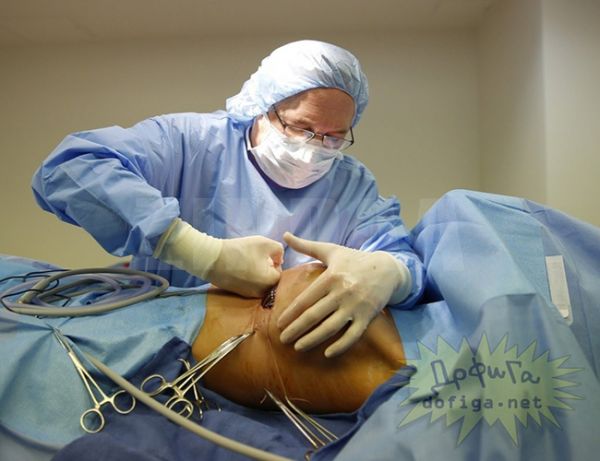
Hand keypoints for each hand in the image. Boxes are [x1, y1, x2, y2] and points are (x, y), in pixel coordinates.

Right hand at [209, 235, 283, 296]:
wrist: (212, 260)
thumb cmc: (240, 250)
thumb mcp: (264, 243)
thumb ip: (279, 250)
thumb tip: (279, 259)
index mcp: (270, 282)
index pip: (280, 271)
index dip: (273, 261)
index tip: (263, 255)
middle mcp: (262, 293)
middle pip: (271, 279)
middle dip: (266, 268)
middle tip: (255, 258)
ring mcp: (250, 295)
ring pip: (261, 283)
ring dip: (258, 273)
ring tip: (247, 262)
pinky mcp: (239, 295)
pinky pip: (251, 286)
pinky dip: (248, 278)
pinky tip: (239, 268)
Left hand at [277, 232, 410, 357]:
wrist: (388, 269)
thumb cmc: (354, 259)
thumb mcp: (331, 250)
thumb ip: (306, 246)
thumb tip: (284, 235)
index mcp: (331, 277)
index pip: (306, 299)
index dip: (291, 313)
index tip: (279, 323)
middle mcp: (342, 292)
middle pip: (314, 315)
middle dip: (296, 329)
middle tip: (282, 339)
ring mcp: (355, 306)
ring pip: (330, 328)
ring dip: (312, 340)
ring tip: (298, 347)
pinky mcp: (367, 317)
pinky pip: (352, 335)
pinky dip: (340, 346)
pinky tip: (327, 353)